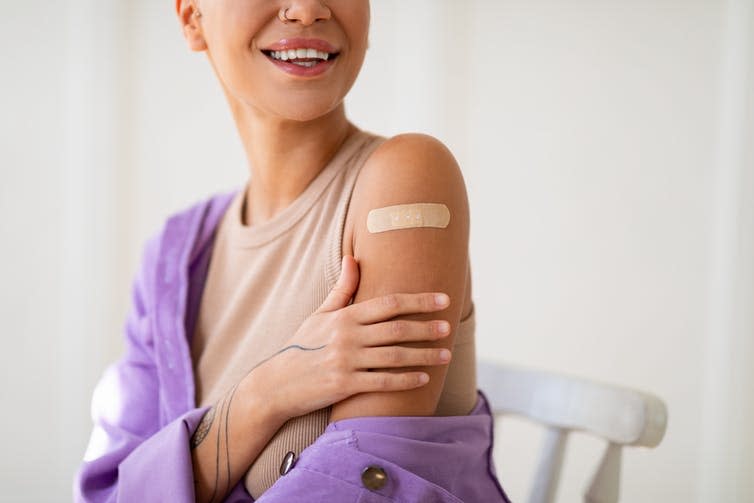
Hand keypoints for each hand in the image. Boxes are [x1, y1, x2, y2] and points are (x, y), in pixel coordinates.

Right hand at [247, 255, 452, 421]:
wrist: (276, 384)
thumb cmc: (302, 346)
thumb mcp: (320, 315)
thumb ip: (343, 289)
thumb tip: (353, 257)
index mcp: (344, 316)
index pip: (388, 303)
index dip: (418, 300)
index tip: (442, 299)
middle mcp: (347, 336)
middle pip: (397, 329)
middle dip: (426, 327)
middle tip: (448, 326)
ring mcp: (346, 361)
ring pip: (395, 356)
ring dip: (424, 355)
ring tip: (446, 355)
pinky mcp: (344, 385)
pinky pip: (383, 382)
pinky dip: (406, 380)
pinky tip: (424, 378)